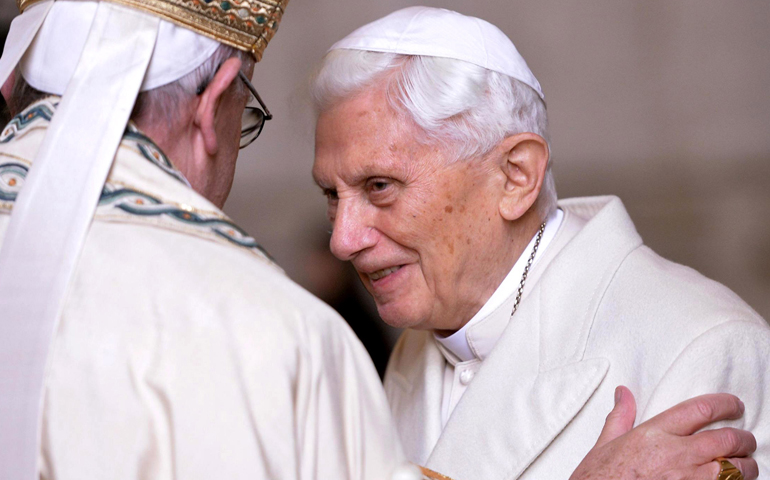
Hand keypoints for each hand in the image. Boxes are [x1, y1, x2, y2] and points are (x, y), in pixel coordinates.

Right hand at [570, 386, 757, 479]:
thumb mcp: (604, 445)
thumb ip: (620, 417)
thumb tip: (623, 394)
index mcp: (654, 435)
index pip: (700, 410)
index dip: (724, 404)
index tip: (733, 405)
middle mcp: (676, 455)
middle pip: (726, 438)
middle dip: (742, 437)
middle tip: (745, 439)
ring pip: (736, 468)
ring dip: (745, 465)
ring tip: (745, 464)